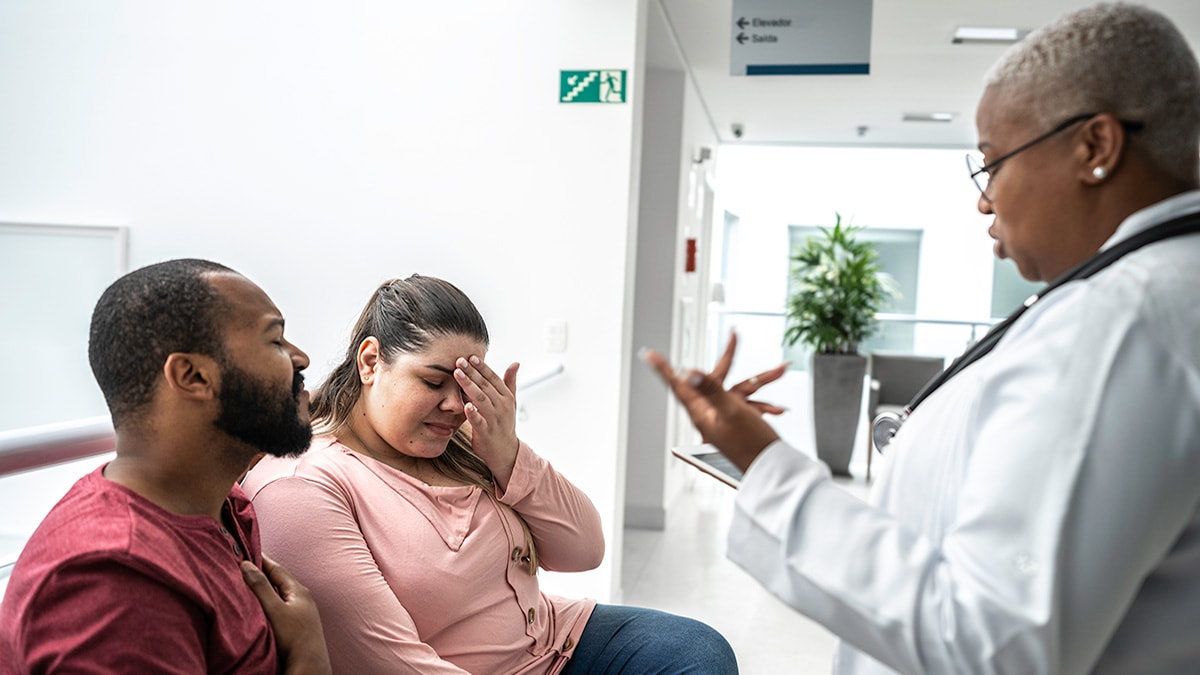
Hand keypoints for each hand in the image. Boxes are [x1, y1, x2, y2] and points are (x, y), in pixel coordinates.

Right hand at [242, 555, 330, 674]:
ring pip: (279, 594)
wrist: (309, 665)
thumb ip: (261, 586)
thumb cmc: (294, 637)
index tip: (245, 551)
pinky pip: (279, 607)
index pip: (276, 568)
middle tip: (243, 566)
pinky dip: (268, 603)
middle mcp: (301, 598)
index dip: (261, 559)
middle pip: (278, 580)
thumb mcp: (274, 609)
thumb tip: (246, 564)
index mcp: (298, 590)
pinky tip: (260, 608)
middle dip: (261, 573)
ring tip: (247, 585)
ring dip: (264, 589)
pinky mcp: (297, 625)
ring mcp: (301, 612)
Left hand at [455, 355, 520, 488]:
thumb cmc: (504, 424)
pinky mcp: (486, 432)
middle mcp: (502, 406)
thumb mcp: (511, 402)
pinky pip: (479, 421)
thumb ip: (510, 382)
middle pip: (485, 386)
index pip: (493, 378)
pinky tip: (465, 405)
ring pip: (481, 399)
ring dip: (469, 386)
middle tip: (459, 361)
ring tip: (457, 375)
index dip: (482, 367)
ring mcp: (494, 419)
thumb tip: (515, 363)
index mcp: (506, 397)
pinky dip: (473, 413)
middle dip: (472, 372)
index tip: (471, 357)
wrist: (506, 452)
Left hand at [641, 332, 782, 472]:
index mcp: (702, 410)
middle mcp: (712, 412)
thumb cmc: (748, 447)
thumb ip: (710, 390)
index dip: (664, 368)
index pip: (679, 384)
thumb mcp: (728, 412)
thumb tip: (690, 373)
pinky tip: (779, 409)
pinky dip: (767, 404)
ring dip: (763, 379)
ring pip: (743, 388)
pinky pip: (753, 405)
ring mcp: (726, 416)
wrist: (770, 471)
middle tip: (734, 335)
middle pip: (717, 376)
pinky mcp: (740, 421)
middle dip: (730, 355)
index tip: (650, 355)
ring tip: (782, 369)